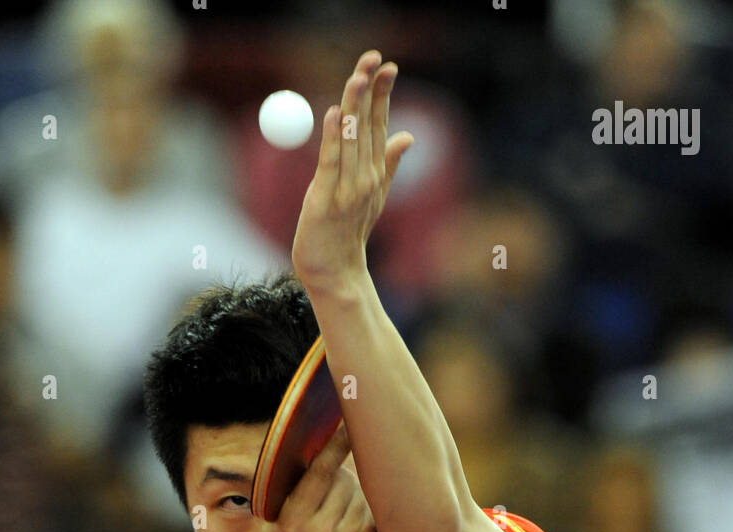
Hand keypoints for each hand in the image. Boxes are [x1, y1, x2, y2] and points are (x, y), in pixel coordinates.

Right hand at [262, 422, 378, 531]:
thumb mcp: (272, 516)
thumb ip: (287, 486)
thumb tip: (310, 438)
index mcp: (292, 523)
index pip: (320, 475)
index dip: (335, 446)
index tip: (347, 424)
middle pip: (344, 481)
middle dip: (339, 474)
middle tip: (329, 482)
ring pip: (361, 493)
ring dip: (351, 491)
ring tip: (335, 507)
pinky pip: (372, 508)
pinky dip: (363, 505)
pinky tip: (348, 517)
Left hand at [291, 49, 413, 291]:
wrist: (336, 273)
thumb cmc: (348, 235)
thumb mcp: (374, 196)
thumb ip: (389, 164)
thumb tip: (408, 135)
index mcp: (375, 172)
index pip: (380, 123)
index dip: (382, 93)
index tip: (386, 64)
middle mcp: (366, 177)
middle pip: (367, 125)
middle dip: (371, 89)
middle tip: (375, 57)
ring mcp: (347, 189)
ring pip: (352, 138)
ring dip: (354, 105)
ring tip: (356, 78)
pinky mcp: (325, 199)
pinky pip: (331, 161)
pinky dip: (335, 137)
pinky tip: (336, 114)